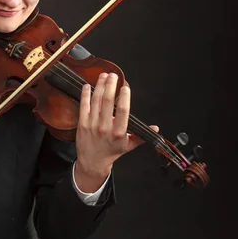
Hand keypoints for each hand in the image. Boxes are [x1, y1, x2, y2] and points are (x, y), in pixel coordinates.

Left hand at [75, 73, 157, 191]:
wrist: (92, 162)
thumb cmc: (111, 152)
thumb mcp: (128, 145)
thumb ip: (141, 135)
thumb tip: (155, 128)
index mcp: (118, 132)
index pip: (123, 110)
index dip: (124, 96)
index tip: (125, 86)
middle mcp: (105, 128)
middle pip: (107, 101)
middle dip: (110, 85)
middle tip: (113, 75)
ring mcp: (92, 125)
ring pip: (96, 100)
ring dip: (99, 86)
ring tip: (103, 76)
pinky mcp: (82, 124)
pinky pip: (83, 106)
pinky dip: (85, 94)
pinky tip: (87, 85)